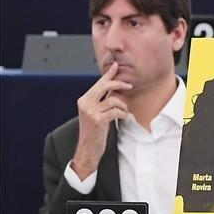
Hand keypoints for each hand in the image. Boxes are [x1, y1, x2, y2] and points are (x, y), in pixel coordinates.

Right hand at [71, 63, 131, 178]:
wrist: (88, 147)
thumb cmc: (95, 130)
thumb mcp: (96, 113)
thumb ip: (102, 101)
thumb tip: (115, 89)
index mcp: (84, 100)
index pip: (98, 83)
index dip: (108, 74)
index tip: (116, 65)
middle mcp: (85, 103)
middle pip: (104, 86)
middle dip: (119, 84)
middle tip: (129, 86)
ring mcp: (90, 111)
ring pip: (114, 100)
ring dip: (123, 106)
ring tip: (124, 113)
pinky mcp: (98, 119)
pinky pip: (116, 111)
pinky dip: (123, 114)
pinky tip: (122, 118)